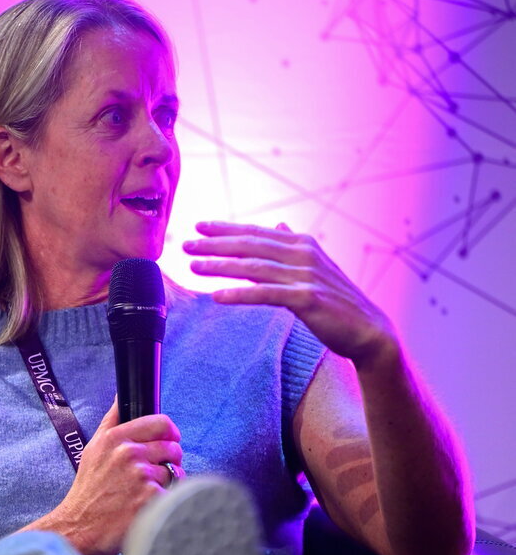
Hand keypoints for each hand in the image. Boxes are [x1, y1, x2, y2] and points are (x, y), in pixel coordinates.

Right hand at [49, 399, 184, 554]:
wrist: (79, 526)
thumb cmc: (89, 488)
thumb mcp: (94, 448)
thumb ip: (112, 420)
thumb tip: (120, 395)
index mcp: (116, 438)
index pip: (161, 423)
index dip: (170, 433)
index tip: (170, 441)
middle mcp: (129, 454)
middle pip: (173, 448)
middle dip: (170, 460)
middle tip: (156, 472)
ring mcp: (141, 476)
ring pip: (174, 472)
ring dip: (167, 483)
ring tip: (146, 492)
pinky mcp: (150, 498)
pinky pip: (173, 493)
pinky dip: (165, 500)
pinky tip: (147, 505)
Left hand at [183, 221, 396, 368]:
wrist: (368, 330)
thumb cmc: (337, 301)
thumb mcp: (315, 268)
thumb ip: (293, 247)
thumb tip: (280, 225)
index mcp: (302, 244)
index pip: (256, 232)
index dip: (226, 228)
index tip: (198, 225)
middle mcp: (303, 254)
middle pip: (250, 246)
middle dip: (215, 244)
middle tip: (186, 244)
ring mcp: (305, 276)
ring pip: (254, 267)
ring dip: (221, 266)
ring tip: (194, 266)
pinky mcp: (307, 300)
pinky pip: (266, 295)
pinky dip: (240, 294)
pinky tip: (217, 296)